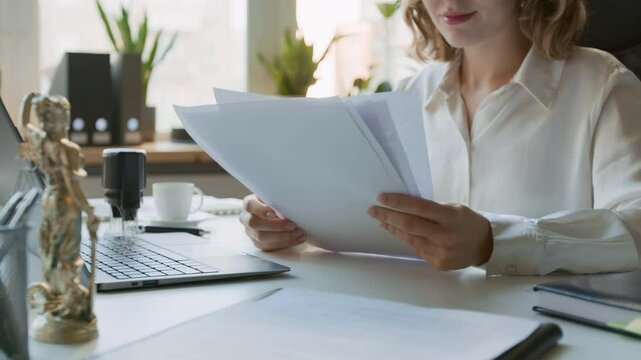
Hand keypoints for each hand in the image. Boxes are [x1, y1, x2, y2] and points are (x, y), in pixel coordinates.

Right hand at [239, 194, 305, 250]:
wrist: (278, 214)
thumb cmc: (277, 204)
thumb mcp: (276, 197)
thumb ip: (278, 200)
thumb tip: (289, 205)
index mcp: (249, 204)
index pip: (250, 205)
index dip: (261, 209)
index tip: (274, 212)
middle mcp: (247, 218)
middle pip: (254, 224)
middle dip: (276, 226)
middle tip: (292, 225)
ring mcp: (251, 232)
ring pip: (262, 238)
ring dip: (283, 236)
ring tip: (297, 232)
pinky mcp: (258, 243)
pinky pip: (269, 246)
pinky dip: (286, 242)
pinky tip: (297, 238)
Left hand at [368, 193, 492, 269]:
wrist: (485, 246)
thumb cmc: (466, 222)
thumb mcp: (454, 208)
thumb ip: (431, 209)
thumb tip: (403, 206)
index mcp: (450, 217)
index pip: (418, 207)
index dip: (398, 202)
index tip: (381, 197)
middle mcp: (445, 236)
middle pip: (409, 225)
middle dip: (388, 216)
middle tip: (372, 210)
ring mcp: (441, 252)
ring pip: (409, 238)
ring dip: (392, 228)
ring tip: (381, 219)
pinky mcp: (437, 263)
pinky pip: (416, 248)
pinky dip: (405, 238)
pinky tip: (396, 231)